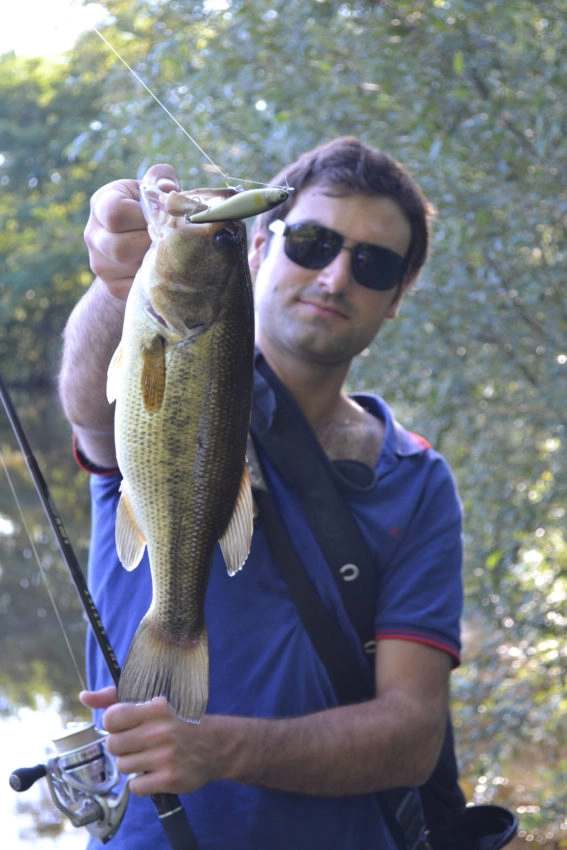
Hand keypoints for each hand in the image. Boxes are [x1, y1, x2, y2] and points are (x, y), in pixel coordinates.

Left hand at [80, 688, 224, 796]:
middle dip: (121, 746)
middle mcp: (161, 731)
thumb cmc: (176, 721)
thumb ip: (115, 699)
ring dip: (132, 764)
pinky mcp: (170, 779)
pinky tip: (155, 771)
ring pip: (122, 766)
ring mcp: (166, 756)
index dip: (114, 725)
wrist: (214, 745)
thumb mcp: (151, 703)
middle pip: (113, 745)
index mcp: (156, 708)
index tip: (126, 725)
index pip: (111, 718)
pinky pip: (135, 786)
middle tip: (138, 742)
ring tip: (149, 756)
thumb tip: (84, 697)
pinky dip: (142, 782)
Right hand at [84, 164, 179, 299]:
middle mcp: (93, 234)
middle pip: (120, 247)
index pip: (114, 213)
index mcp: (102, 203)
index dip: (142, 217)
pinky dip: (152, 278)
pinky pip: (135, 287)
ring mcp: (100, 263)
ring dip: (153, 261)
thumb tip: (167, 189)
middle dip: (150, 244)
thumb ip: (161, 178)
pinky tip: (160, 267)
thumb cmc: (149, 210)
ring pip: (129, 269)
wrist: (138, 245)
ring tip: (166, 252)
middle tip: (167, 239)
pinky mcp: (112, 286)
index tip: (158, 217)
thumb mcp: (153, 189)